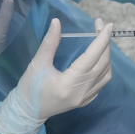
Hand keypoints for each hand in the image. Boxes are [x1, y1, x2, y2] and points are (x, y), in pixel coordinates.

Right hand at [0, 17, 112, 133]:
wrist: (27, 111)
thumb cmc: (30, 87)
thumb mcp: (37, 63)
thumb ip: (49, 42)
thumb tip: (57, 22)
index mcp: (69, 83)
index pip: (91, 56)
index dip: (101, 39)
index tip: (107, 24)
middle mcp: (81, 92)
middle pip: (102, 64)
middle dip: (105, 44)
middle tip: (101, 27)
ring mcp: (85, 98)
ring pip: (106, 74)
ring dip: (106, 57)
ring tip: (101, 42)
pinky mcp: (85, 101)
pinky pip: (101, 83)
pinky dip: (104, 69)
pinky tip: (98, 60)